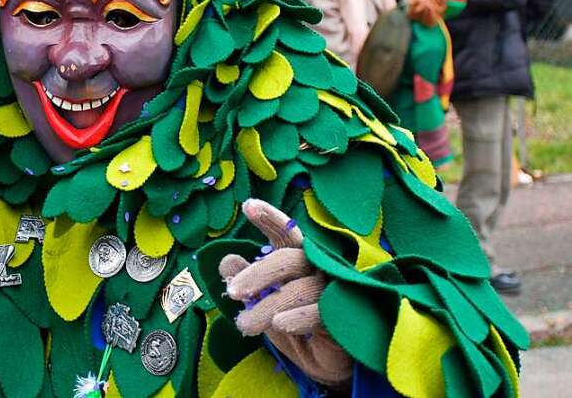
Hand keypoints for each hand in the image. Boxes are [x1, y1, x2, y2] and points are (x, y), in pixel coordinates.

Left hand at [219, 199, 352, 387]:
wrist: (322, 365)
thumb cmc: (292, 324)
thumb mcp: (262, 303)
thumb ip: (246, 282)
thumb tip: (227, 261)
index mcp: (297, 259)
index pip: (285, 233)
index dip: (269, 218)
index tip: (248, 206)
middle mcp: (317, 268)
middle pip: (287, 259)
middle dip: (257, 274)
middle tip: (232, 292)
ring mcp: (333, 291)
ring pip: (299, 289)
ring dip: (267, 307)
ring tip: (243, 325)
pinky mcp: (343, 317)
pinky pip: (320, 312)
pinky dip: (298, 317)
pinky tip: (281, 324)